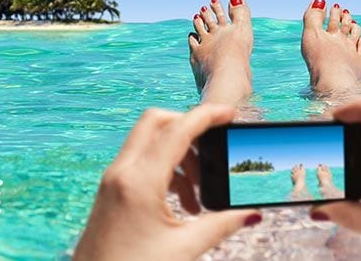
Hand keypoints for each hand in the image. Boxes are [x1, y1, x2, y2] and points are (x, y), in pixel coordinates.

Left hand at [73, 104, 261, 260]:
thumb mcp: (183, 249)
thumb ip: (221, 226)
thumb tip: (250, 214)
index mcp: (139, 182)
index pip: (177, 131)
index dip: (207, 116)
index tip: (229, 113)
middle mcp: (122, 172)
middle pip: (157, 122)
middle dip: (188, 127)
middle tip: (212, 148)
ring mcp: (112, 178)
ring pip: (148, 140)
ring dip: (178, 154)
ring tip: (197, 193)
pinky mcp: (110, 188)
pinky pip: (140, 160)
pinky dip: (163, 168)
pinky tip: (180, 201)